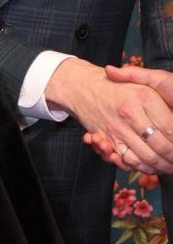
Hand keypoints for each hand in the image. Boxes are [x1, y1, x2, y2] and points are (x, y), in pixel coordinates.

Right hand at [45, 58, 172, 174]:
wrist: (80, 87)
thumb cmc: (115, 84)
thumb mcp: (140, 76)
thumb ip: (148, 78)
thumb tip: (141, 82)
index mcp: (144, 97)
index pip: (170, 128)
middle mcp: (130, 114)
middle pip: (162, 147)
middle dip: (172, 158)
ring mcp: (118, 128)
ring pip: (146, 157)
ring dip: (160, 165)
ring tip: (167, 166)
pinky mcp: (107, 139)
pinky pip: (127, 160)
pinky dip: (140, 166)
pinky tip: (148, 166)